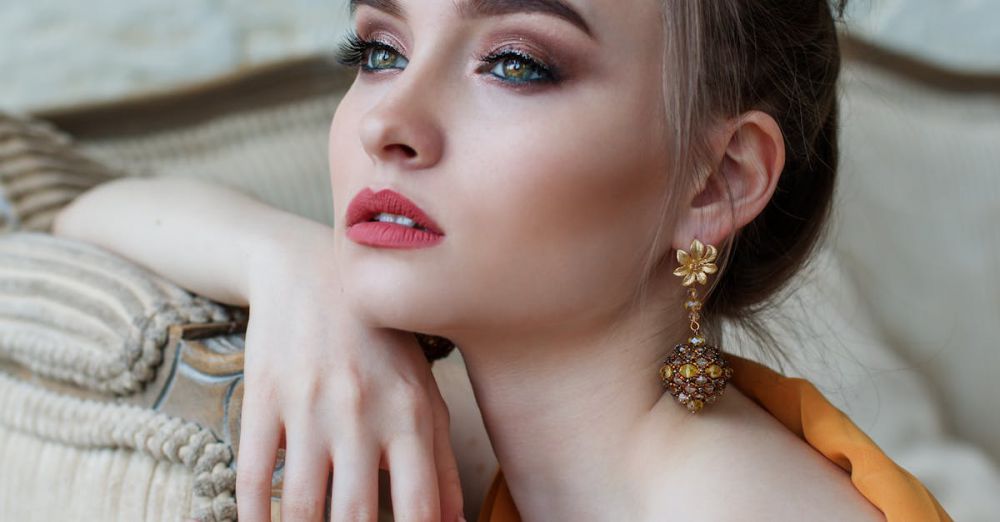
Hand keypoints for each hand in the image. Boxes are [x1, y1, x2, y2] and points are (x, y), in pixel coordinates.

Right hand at [235, 231, 464, 521]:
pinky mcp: (264, 398)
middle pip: (356, 516)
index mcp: (411, 414)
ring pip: (302, 507)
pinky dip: (256, 517)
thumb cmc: (380, 341)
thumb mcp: (424, 389)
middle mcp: (363, 413)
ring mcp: (309, 406)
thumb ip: (441, 459)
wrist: (311, 271)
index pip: (421, 507)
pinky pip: (255, 475)